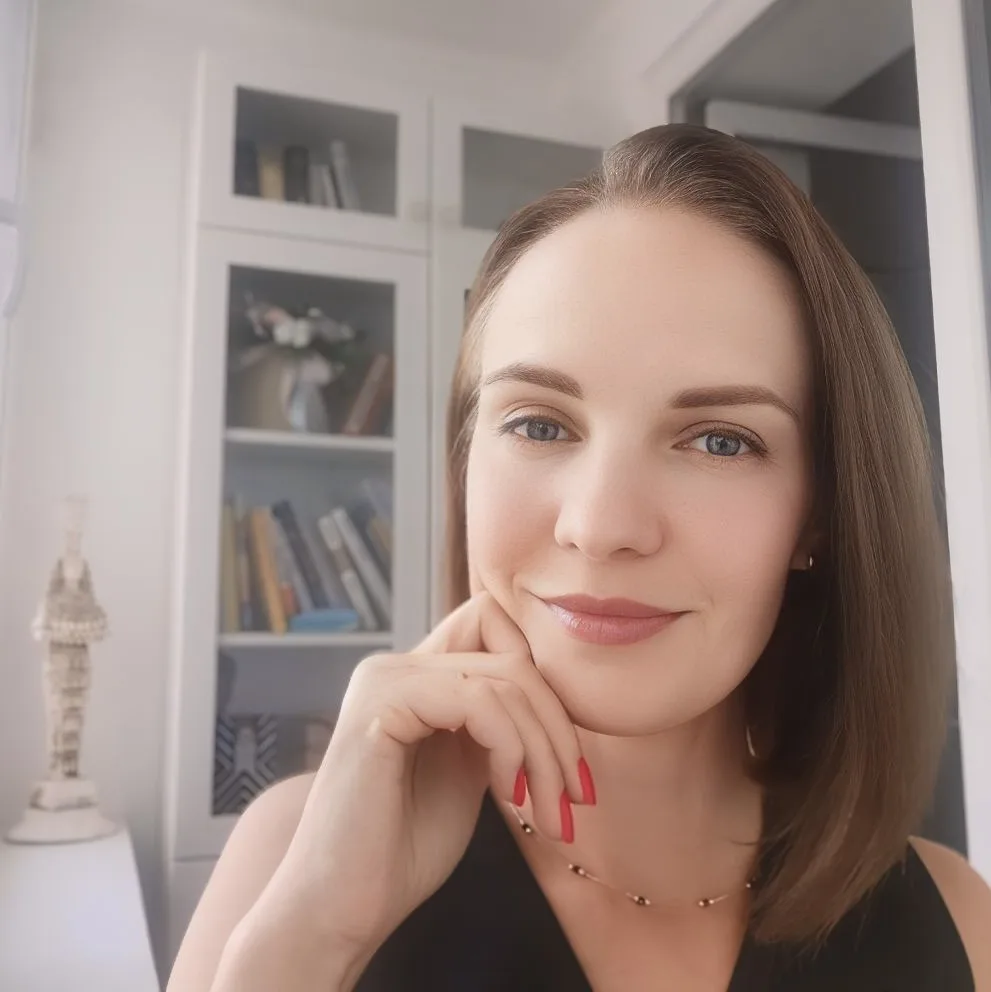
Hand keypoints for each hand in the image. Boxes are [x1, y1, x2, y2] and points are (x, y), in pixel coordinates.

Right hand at [267, 591, 590, 962]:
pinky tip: (509, 795)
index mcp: (416, 677)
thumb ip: (498, 727)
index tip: (569, 762)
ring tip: (550, 814)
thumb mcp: (469, 771)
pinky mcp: (382, 704)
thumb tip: (558, 703)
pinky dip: (512, 747)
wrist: (339, 910)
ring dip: (545, 751)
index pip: (496, 625)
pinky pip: (478, 701)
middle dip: (559, 727)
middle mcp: (397, 665)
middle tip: (575, 798)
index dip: (546, 683)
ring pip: (506, 678)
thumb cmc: (401, 851)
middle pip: (514, 654)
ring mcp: (386, 679)